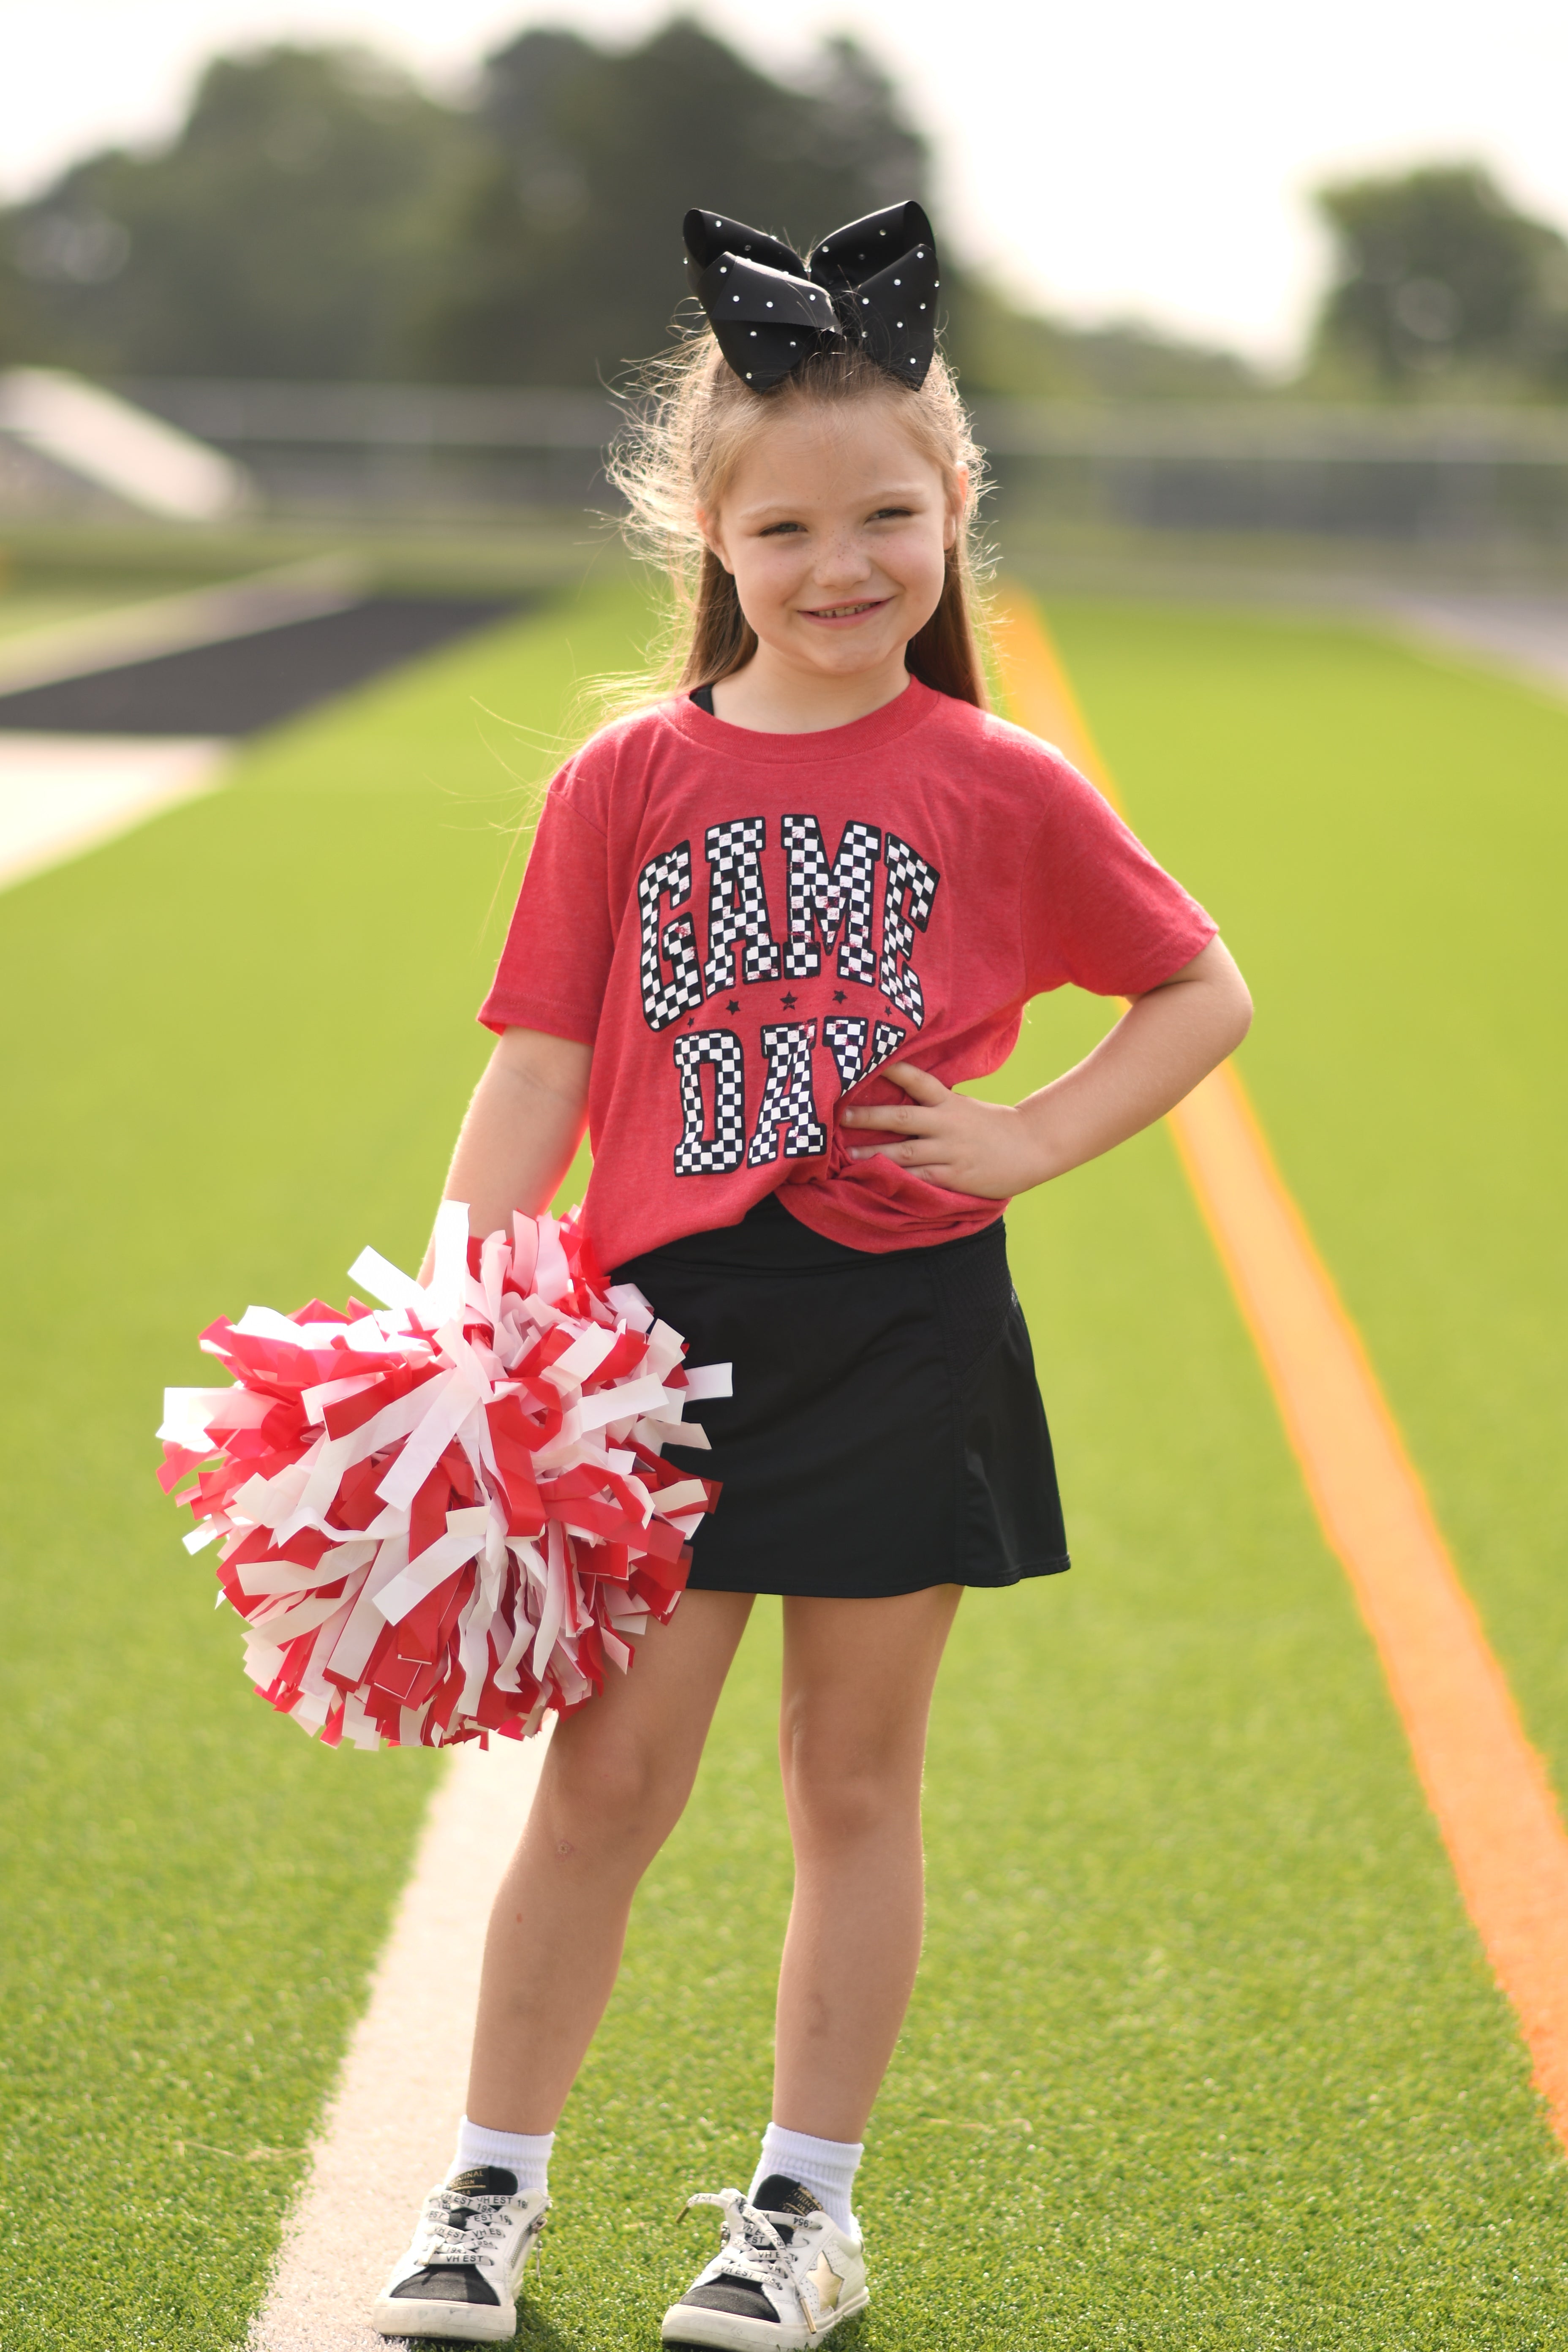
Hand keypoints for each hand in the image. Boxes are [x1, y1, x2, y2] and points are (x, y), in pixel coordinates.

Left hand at [840, 1063, 1039, 1198]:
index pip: (918, 1081)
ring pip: (905, 1152)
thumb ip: (937, 1103)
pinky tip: (878, 1181)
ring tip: (848, 1155)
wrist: (1031, 1148)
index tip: (868, 1063)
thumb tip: (903, 1094)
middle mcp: (947, 1124)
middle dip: (870, 1116)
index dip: (894, 1071)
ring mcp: (950, 1152)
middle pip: (902, 1117)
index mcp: (950, 1103)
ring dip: (874, 1154)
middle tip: (841, 1115)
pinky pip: (921, 1178)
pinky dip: (899, 1180)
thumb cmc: (995, 1127)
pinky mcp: (954, 1177)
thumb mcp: (965, 1106)